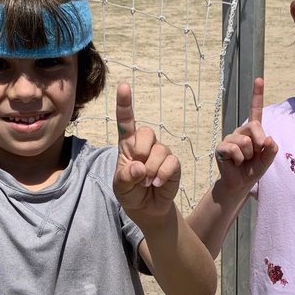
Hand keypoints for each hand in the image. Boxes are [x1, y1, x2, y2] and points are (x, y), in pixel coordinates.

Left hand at [113, 82, 179, 222]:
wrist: (146, 208)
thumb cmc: (130, 192)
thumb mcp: (120, 186)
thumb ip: (125, 176)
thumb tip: (139, 167)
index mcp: (127, 145)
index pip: (126, 121)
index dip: (125, 104)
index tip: (124, 86)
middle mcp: (145, 145)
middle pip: (146, 132)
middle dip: (140, 151)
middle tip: (137, 170)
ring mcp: (161, 153)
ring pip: (160, 151)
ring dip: (151, 170)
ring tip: (146, 182)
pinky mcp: (173, 164)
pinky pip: (171, 163)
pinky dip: (162, 175)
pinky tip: (157, 183)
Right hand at [213, 77, 277, 191]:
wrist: (240, 183)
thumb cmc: (254, 169)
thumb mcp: (268, 159)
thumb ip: (271, 150)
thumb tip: (268, 139)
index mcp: (253, 131)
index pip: (255, 110)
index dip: (257, 95)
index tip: (259, 79)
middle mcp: (241, 131)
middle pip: (255, 126)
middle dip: (259, 143)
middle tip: (255, 154)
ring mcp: (230, 138)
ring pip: (245, 141)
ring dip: (248, 155)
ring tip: (243, 160)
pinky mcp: (222, 147)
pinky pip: (234, 149)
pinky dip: (239, 159)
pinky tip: (236, 163)